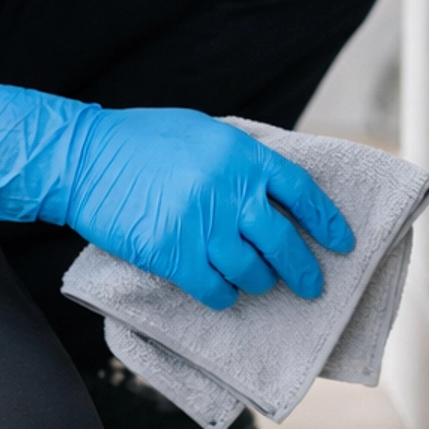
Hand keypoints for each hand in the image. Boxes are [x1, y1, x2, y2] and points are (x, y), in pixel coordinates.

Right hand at [0, 83, 354, 310]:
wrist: (85, 158)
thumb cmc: (143, 140)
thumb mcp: (204, 132)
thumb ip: (240, 160)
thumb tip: (272, 191)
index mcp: (241, 154)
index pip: (300, 191)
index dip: (326, 220)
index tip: (342, 242)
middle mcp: (228, 190)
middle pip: (282, 241)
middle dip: (302, 269)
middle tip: (311, 286)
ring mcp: (201, 224)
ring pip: (251, 271)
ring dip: (259, 282)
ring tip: (259, 283)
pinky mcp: (172, 254)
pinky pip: (214, 288)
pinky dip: (224, 296)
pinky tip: (223, 293)